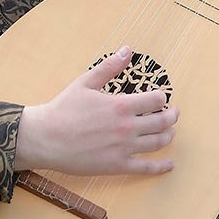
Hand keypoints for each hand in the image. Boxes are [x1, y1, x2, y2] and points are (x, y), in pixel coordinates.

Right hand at [14, 46, 176, 175]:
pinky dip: (161, 166)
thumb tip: (127, 50)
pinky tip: (169, 164)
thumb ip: (109, 67)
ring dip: (169, 136)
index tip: (160, 99)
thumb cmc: (63, 109)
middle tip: (173, 113)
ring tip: (170, 132)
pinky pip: (146, 168)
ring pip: (159, 142)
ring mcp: (123, 148)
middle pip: (163, 122)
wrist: (44, 138)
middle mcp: (126, 127)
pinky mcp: (117, 166)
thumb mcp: (85, 82)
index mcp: (120, 106)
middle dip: (172, 116)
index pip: (156, 100)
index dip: (162, 98)